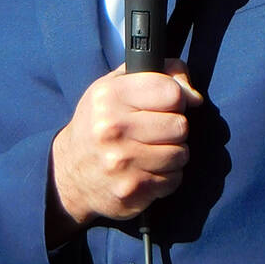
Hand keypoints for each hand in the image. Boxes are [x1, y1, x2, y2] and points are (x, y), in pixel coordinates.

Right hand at [48, 61, 202, 242]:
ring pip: (181, 153)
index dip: (176, 98)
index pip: (171, 92)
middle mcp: (112, 129)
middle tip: (156, 131)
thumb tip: (195, 97)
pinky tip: (147, 169)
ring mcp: (121, 163)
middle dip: (174, 127)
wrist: (69, 171)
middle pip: (180, 125)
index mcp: (110, 96)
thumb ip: (159, 73)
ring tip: (152, 150)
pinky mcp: (131, 190)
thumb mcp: (117, 85)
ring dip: (173, 153)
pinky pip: (174, 179)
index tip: (165, 104)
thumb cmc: (100, 122)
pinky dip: (167, 176)